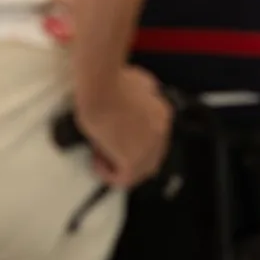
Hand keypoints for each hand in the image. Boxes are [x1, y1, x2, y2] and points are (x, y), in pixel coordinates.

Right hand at [76, 66, 171, 188]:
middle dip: (130, 158)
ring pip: (141, 170)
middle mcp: (161, 132)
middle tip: (109, 152)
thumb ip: (145, 93)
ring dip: (120, 167)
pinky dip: (109, 175)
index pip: (155, 138)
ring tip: (100, 156)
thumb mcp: (139, 81)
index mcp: (163, 114)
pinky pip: (124, 179)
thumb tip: (141, 98)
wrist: (102, 86)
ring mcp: (150, 147)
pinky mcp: (133, 159)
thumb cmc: (113, 80)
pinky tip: (96, 161)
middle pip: (152, 157)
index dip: (134, 141)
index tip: (115, 137)